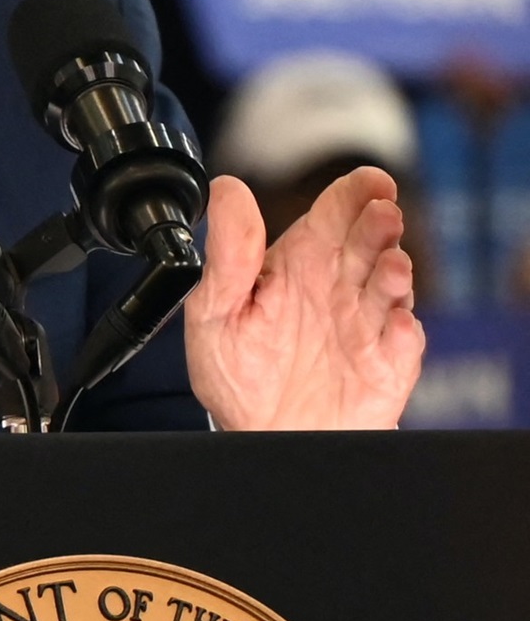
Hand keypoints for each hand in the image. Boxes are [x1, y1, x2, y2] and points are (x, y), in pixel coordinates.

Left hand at [184, 167, 424, 430]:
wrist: (258, 437)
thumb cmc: (237, 373)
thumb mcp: (215, 308)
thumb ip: (229, 251)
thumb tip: (227, 189)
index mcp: (299, 265)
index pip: (333, 215)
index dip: (356, 193)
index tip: (372, 183)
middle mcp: (338, 288)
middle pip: (370, 241)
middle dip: (381, 224)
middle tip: (383, 215)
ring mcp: (366, 325)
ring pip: (393, 286)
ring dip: (396, 273)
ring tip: (390, 266)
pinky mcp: (386, 366)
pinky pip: (404, 343)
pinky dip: (404, 331)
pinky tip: (394, 325)